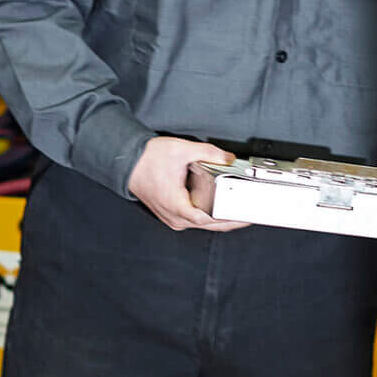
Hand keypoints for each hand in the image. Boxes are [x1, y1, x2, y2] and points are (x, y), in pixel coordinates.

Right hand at [126, 136, 249, 232]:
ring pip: (202, 224)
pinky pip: (195, 219)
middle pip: (209, 226)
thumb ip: (208, 153)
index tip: (245, 217)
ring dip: (221, 219)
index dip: (230, 220)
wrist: (126, 161)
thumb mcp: (181, 150)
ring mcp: (172, 217)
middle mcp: (174, 217)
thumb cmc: (146, 160)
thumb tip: (228, 158)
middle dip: (231, 221)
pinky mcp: (172, 213)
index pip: (209, 220)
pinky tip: (221, 208)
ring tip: (240, 212)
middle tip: (250, 216)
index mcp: (176, 206)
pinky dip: (209, 215)